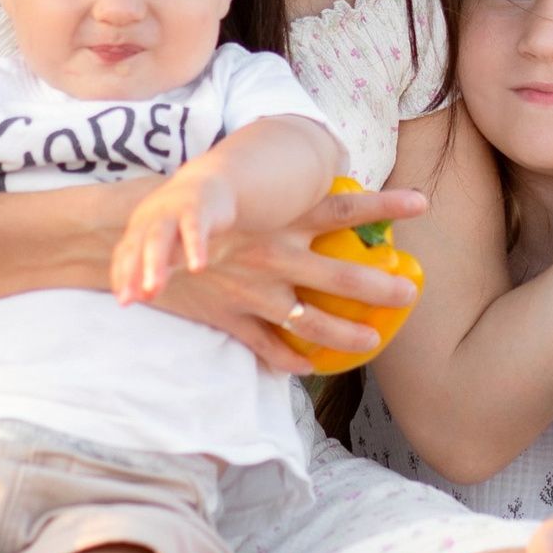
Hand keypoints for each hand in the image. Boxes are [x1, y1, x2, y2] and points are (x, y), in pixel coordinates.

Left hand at [113, 159, 241, 302]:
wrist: (210, 180)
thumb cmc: (184, 218)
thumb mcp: (168, 243)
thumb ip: (157, 268)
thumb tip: (145, 297)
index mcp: (140, 226)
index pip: (125, 253)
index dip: (122, 276)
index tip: (124, 301)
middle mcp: (151, 218)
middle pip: (137, 246)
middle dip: (130, 273)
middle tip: (128, 300)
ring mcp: (173, 211)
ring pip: (159, 238)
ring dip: (154, 264)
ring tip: (152, 288)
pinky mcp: (197, 209)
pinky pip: (195, 230)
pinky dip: (195, 248)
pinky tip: (197, 267)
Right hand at [134, 185, 426, 369]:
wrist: (131, 238)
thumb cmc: (184, 207)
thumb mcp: (234, 193)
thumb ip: (275, 196)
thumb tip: (316, 186)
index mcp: (279, 221)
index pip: (343, 209)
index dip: (384, 205)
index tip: (421, 202)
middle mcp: (273, 257)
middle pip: (342, 277)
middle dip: (380, 288)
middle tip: (410, 293)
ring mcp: (253, 292)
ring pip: (313, 322)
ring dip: (346, 335)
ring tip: (373, 340)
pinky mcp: (229, 317)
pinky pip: (267, 346)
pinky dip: (289, 359)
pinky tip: (309, 367)